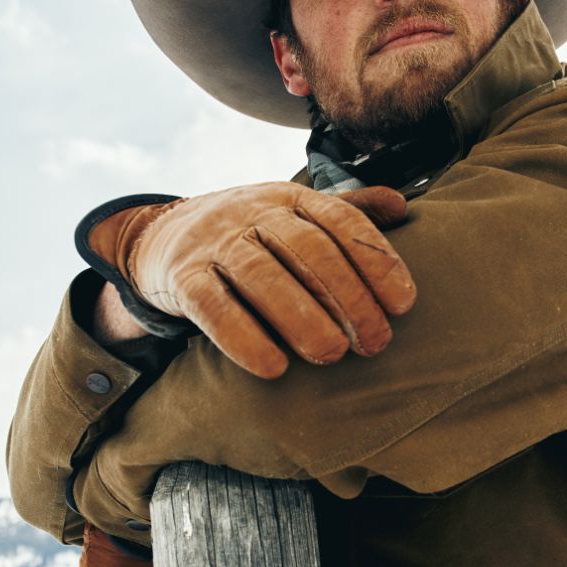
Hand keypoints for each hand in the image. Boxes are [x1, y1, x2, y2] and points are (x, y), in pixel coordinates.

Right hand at [82, 183, 415, 378]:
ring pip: (263, 278)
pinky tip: (274, 369)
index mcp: (289, 197)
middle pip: (308, 250)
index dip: (376, 262)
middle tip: (376, 344)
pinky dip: (244, 339)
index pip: (341, 222)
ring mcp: (214, 242)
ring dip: (303, 319)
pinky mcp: (181, 276)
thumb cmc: (248, 234)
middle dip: (349, 298)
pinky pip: (213, 307)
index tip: (404, 305)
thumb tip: (401, 205)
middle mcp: (253, 213)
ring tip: (333, 355)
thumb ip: (346, 211)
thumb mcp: (293, 214)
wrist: (162, 237)